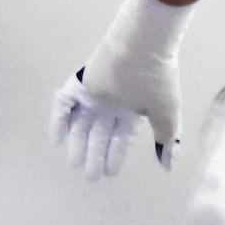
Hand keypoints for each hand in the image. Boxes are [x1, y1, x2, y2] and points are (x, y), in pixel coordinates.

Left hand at [52, 0, 191, 180]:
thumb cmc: (158, 82)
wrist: (143, 49)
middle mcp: (111, 104)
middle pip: (99, 134)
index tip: (111, 173)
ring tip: (74, 164)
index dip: (115, 155)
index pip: (120, 138)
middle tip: (91, 175)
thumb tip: (168, 166)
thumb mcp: (167, 117)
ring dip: (76, 144)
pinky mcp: (79, 84)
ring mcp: (94, 94)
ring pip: (80, 123)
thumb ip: (166, 142)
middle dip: (95, 155)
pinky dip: (57, 120)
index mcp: (132, 110)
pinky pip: (62, 104)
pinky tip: (56, 140)